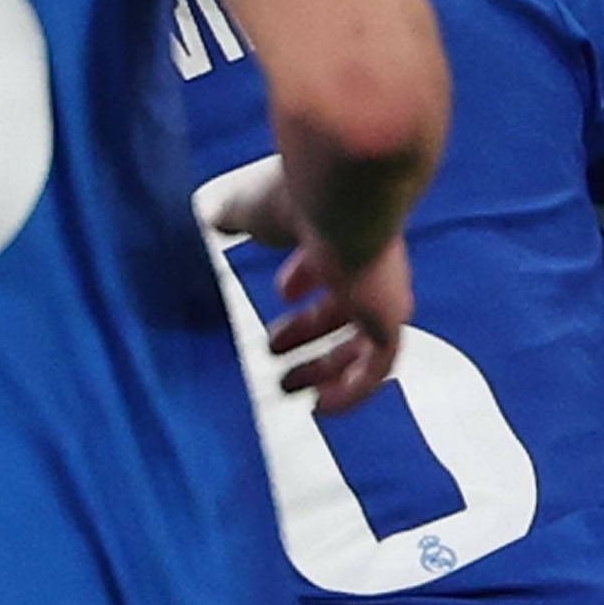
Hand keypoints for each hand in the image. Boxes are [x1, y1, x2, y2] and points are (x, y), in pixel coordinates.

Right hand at [210, 166, 411, 415]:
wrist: (347, 198)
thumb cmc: (301, 197)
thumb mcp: (254, 210)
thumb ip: (236, 217)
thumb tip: (213, 220)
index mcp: (339, 232)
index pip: (328, 261)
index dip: (303, 279)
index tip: (281, 292)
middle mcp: (368, 265)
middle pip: (342, 307)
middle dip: (307, 330)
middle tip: (272, 349)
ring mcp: (383, 295)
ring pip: (360, 343)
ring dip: (324, 366)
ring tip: (287, 386)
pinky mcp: (390, 321)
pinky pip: (376, 369)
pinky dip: (350, 392)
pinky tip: (320, 406)